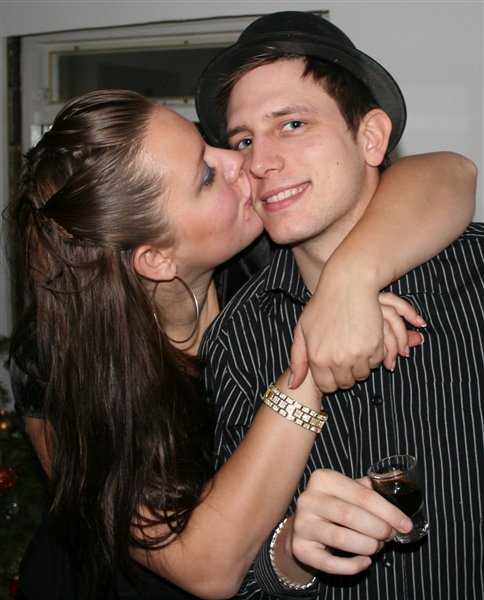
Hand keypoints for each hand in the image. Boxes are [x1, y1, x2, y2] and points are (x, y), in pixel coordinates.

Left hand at [289, 285, 425, 392]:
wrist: (347, 286)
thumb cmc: (322, 306)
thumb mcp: (302, 330)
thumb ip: (297, 360)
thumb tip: (293, 385)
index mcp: (317, 357)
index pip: (327, 387)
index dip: (330, 380)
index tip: (332, 369)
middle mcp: (337, 359)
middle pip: (346, 383)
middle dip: (345, 374)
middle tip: (344, 358)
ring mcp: (357, 353)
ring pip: (362, 374)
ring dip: (359, 366)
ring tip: (353, 348)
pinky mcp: (375, 345)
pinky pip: (376, 362)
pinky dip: (372, 356)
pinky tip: (365, 341)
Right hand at [291, 469, 412, 575]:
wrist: (304, 523)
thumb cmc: (334, 504)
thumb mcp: (348, 489)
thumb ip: (371, 485)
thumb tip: (397, 476)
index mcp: (323, 479)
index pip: (361, 495)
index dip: (388, 511)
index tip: (406, 524)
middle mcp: (309, 499)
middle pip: (350, 516)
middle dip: (379, 528)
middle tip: (391, 535)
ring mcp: (302, 524)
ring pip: (341, 539)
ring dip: (368, 546)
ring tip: (378, 546)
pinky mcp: (300, 548)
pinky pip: (329, 563)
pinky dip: (352, 566)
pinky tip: (365, 562)